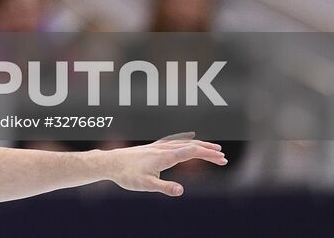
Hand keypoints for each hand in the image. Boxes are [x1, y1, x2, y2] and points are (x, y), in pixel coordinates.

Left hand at [103, 133, 225, 196]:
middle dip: (208, 150)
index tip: (221, 158)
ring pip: (183, 143)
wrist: (110, 162)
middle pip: (190, 145)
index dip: (207, 154)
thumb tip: (181, 191)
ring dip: (199, 146)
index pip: (191, 151)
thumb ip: (163, 187)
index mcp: (164, 156)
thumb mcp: (145, 184)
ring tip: (213, 150)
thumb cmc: (127, 174)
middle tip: (223, 157)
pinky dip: (188, 143)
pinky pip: (175, 142)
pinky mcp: (154, 148)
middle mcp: (163, 148)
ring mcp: (158, 146)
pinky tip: (189, 144)